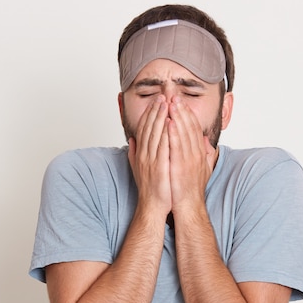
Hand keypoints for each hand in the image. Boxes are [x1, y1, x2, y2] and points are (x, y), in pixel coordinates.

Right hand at [128, 95, 171, 214]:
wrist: (153, 206)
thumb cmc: (150, 188)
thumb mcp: (139, 167)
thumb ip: (135, 153)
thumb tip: (132, 140)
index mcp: (141, 153)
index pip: (145, 128)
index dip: (151, 113)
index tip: (157, 101)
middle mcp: (144, 154)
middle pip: (149, 128)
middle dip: (156, 111)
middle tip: (162, 96)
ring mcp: (151, 160)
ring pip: (155, 134)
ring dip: (160, 117)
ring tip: (166, 104)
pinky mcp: (159, 167)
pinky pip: (163, 147)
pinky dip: (166, 134)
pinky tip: (170, 123)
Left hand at [167, 96, 214, 210]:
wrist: (189, 206)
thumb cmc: (192, 189)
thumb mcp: (202, 168)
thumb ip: (204, 154)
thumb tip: (206, 141)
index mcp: (199, 153)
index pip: (194, 129)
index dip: (188, 114)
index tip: (180, 102)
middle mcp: (196, 154)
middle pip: (189, 128)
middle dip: (182, 111)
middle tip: (174, 96)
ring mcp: (190, 160)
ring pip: (184, 134)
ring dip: (178, 117)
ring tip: (171, 103)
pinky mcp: (181, 167)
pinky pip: (177, 147)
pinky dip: (174, 134)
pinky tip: (169, 123)